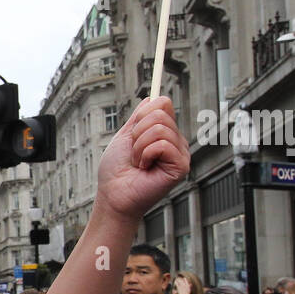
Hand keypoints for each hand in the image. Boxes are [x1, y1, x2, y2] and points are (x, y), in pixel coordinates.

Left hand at [92, 96, 189, 222]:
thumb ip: (138, 118)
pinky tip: (144, 168)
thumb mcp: (124, 136)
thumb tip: (151, 98)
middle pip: (161, 113)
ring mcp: (180, 154)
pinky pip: (163, 144)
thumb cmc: (116, 171)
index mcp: (164, 133)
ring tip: (138, 162)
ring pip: (160, 128)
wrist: (113, 195)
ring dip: (139, 146)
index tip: (132, 131)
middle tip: (134, 152)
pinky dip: (145, 154)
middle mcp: (175, 142)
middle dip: (137, 132)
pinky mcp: (181, 166)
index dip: (143, 113)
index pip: (163, 103)